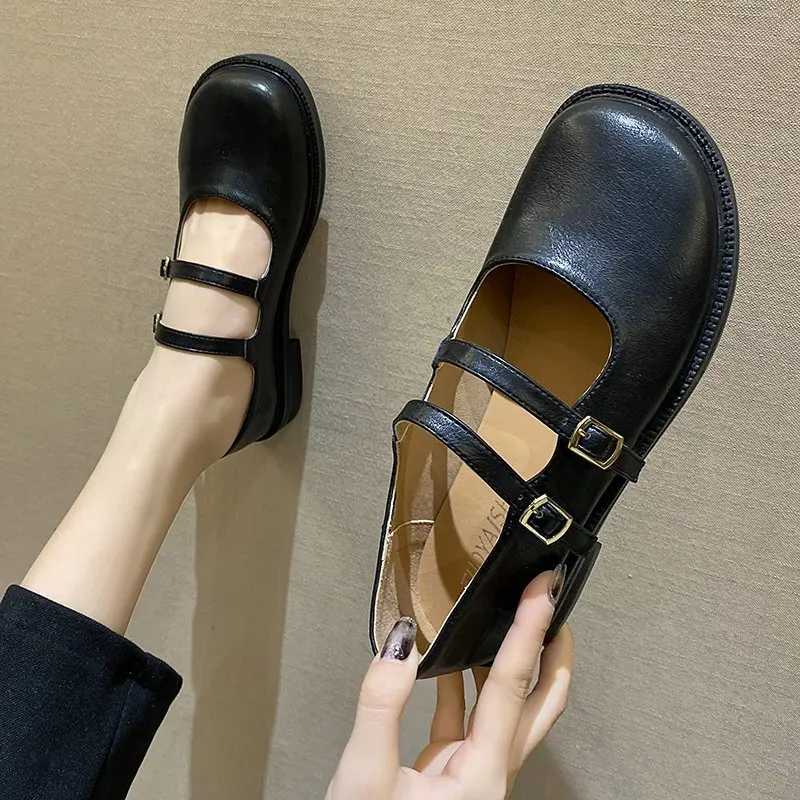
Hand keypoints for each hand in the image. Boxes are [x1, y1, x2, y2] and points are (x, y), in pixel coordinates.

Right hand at [327, 568, 572, 799]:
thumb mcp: (364, 779)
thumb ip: (380, 707)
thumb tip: (400, 645)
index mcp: (481, 772)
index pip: (513, 685)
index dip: (529, 631)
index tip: (542, 591)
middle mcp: (490, 770)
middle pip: (541, 703)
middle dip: (553, 652)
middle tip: (555, 607)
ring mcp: (473, 772)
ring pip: (511, 709)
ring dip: (514, 663)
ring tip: (508, 621)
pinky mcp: (450, 772)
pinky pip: (467, 718)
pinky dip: (464, 683)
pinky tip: (449, 661)